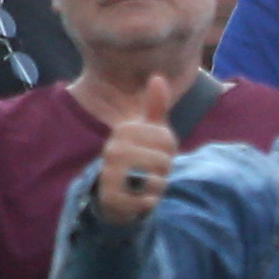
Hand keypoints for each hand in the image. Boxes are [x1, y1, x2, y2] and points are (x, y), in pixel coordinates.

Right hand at [94, 72, 180, 224]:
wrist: (117, 192)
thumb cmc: (139, 156)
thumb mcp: (150, 130)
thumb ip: (156, 107)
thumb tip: (158, 77)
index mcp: (125, 130)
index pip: (167, 140)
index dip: (170, 150)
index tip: (157, 152)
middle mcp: (113, 149)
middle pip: (162, 160)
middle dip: (164, 170)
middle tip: (152, 171)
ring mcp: (109, 173)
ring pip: (154, 180)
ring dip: (158, 186)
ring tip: (147, 184)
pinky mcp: (110, 197)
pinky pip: (143, 200)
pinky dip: (149, 202)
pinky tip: (142, 199)